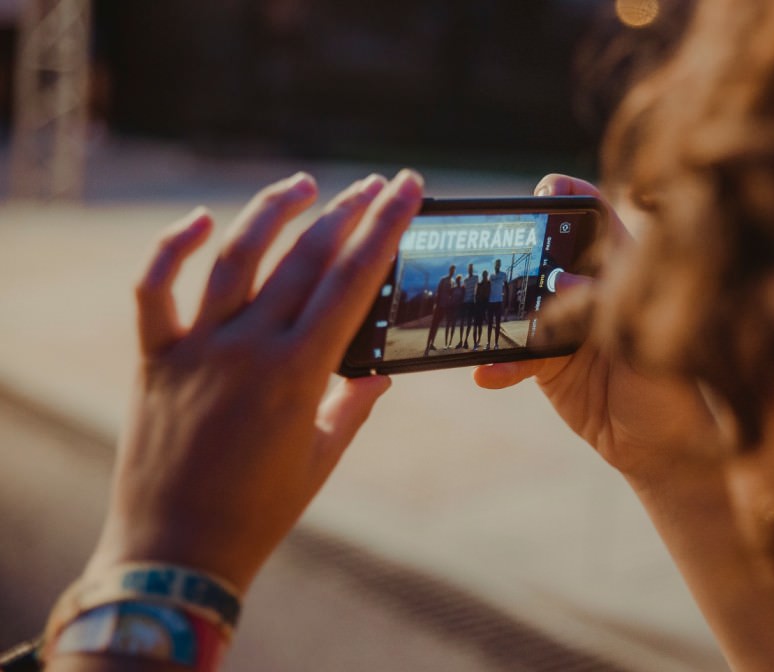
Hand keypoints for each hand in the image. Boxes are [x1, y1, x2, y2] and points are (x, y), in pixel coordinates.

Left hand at [83, 170, 423, 591]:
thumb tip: (380, 371)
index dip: (384, 228)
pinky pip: (155, 290)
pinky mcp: (155, 358)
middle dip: (348, 212)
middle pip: (306, 258)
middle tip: (376, 184)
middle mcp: (249, 348)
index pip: (352, 280)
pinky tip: (199, 220)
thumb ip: (353, 405)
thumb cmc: (261, 510)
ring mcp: (198, 348)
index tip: (405, 191)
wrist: (177, 552)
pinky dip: (171, 248)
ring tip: (304, 186)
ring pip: (236, 257)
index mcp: (299, 372)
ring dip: (273, 212)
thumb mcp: (322, 457)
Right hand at [474, 174, 720, 487]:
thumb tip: (561, 279)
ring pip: (520, 304)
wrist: (663, 447)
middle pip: (545, 254)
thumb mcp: (649, 340)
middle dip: (517, 250)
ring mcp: (563, 325)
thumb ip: (605, 306)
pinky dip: (499, 365)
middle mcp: (590, 289)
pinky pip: (513, 356)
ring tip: (477, 319)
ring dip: (496, 312)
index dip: (572, 196)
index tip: (547, 190)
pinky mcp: (545, 363)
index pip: (598, 218)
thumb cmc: (678, 386)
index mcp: (626, 269)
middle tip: (491, 253)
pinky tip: (487, 375)